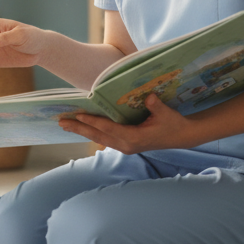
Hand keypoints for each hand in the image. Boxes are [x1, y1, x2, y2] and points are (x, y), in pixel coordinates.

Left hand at [58, 93, 193, 154]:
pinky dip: (92, 132)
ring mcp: (125, 146)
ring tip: (66, 124)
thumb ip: (156, 106)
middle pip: (98, 135)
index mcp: (134, 138)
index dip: (92, 121)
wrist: (181, 136)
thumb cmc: (173, 123)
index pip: (108, 129)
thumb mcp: (166, 113)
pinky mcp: (125, 145)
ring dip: (82, 131)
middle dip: (79, 128)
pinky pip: (104, 138)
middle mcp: (126, 145)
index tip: (78, 115)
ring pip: (99, 138)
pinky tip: (82, 127)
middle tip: (61, 121)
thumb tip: (148, 97)